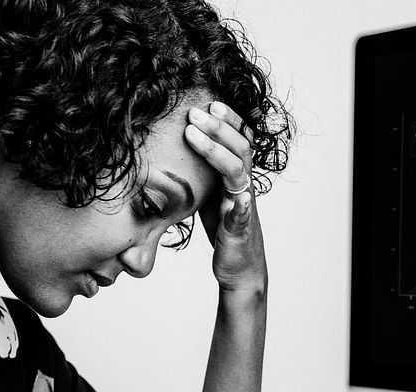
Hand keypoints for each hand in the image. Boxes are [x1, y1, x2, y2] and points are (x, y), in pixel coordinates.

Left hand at [184, 102, 267, 296]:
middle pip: (239, 148)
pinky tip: (238, 200)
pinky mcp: (238, 229)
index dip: (228, 120)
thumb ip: (202, 170)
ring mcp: (243, 206)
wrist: (239, 263)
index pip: (239, 139)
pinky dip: (241, 207)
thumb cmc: (222, 225)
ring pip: (237, 173)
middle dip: (217, 127)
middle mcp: (244, 185)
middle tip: (194, 112)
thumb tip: (171, 147)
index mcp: (237, 175)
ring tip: (195, 135)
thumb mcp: (209, 191)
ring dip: (217, 151)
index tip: (208, 103)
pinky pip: (242, 216)